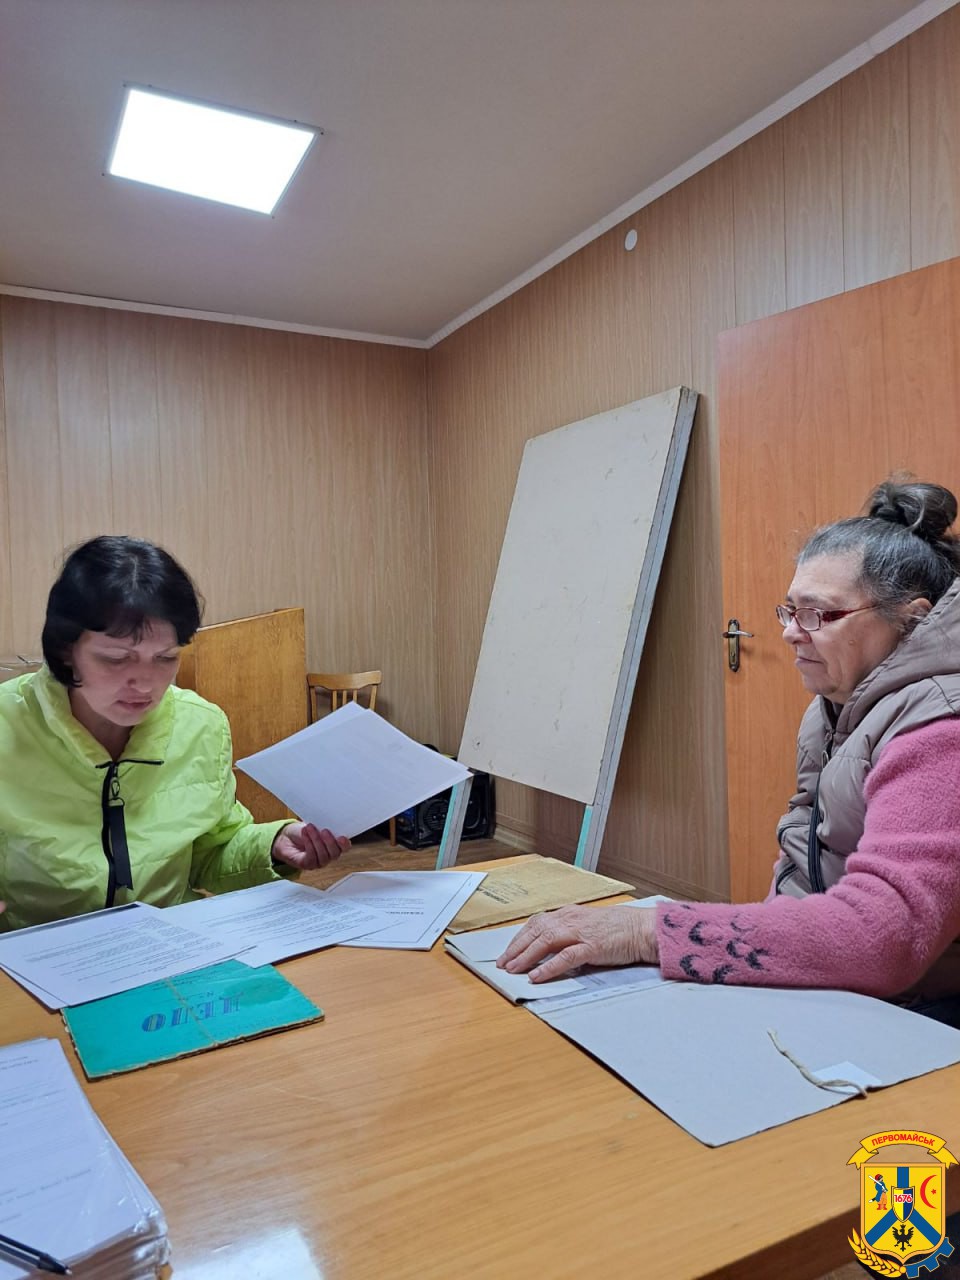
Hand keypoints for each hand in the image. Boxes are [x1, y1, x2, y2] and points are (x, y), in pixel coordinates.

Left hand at [271, 823, 350, 870]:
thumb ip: (325, 826)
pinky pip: (311, 857)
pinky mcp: (308, 865)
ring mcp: (319, 862)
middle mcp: (329, 856)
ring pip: (323, 855)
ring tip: (310, 828)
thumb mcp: (317, 824)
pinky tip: (305, 834)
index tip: (342, 837)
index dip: (345, 844)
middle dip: (330, 842)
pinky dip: (308, 844)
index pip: (345, 847)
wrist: (287, 837)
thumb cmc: (305, 830)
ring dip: (316, 840)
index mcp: (335, 845)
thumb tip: (331, 821)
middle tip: (324, 830)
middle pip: (335, 854)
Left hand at [496, 904, 658, 982]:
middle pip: (535, 932)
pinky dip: (547, 967)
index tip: (508, 951)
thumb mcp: (588, 925)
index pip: (536, 923)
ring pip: (544, 942)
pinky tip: (536, 976)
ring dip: (526, 956)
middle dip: (516, 948)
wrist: (642, 929)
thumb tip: (548, 949)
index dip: (520, 938)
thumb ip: (569, 933)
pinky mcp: (590, 946)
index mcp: (568, 913)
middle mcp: (570, 919)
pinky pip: (564, 957)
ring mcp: (580, 932)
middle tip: (502, 963)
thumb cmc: (617, 929)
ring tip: (513, 969)